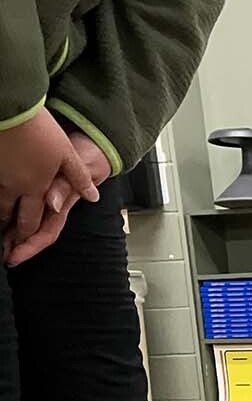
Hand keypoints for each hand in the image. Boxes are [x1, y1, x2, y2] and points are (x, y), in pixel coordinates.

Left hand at [5, 132, 111, 266]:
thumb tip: (53, 205)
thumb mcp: (80, 168)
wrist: (94, 141)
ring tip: (0, 241)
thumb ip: (66, 186)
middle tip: (2, 254)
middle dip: (18, 246)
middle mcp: (54, 204)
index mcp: (64, 204)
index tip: (14, 258)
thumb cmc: (88, 154)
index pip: (47, 233)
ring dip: (12, 232)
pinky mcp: (40, 187)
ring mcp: (47, 197)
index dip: (30, 247)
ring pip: (28, 222)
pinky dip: (12, 214)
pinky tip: (4, 215)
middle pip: (35, 233)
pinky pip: (25, 206)